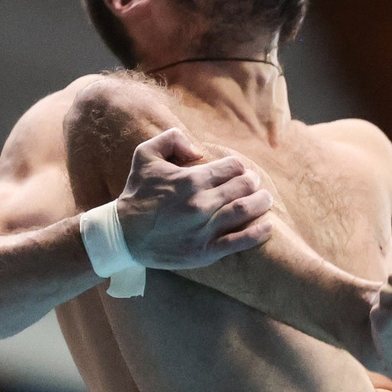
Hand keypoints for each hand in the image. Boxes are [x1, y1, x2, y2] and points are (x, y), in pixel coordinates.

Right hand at [114, 127, 276, 268]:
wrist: (122, 235)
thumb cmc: (136, 193)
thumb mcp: (145, 155)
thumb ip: (172, 139)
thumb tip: (198, 149)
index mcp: (190, 179)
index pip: (232, 167)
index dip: (238, 167)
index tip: (238, 171)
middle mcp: (200, 204)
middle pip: (243, 186)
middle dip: (253, 182)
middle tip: (253, 183)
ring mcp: (204, 229)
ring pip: (245, 211)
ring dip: (262, 202)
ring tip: (265, 199)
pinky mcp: (204, 252)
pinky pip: (239, 242)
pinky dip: (258, 233)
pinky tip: (268, 225)